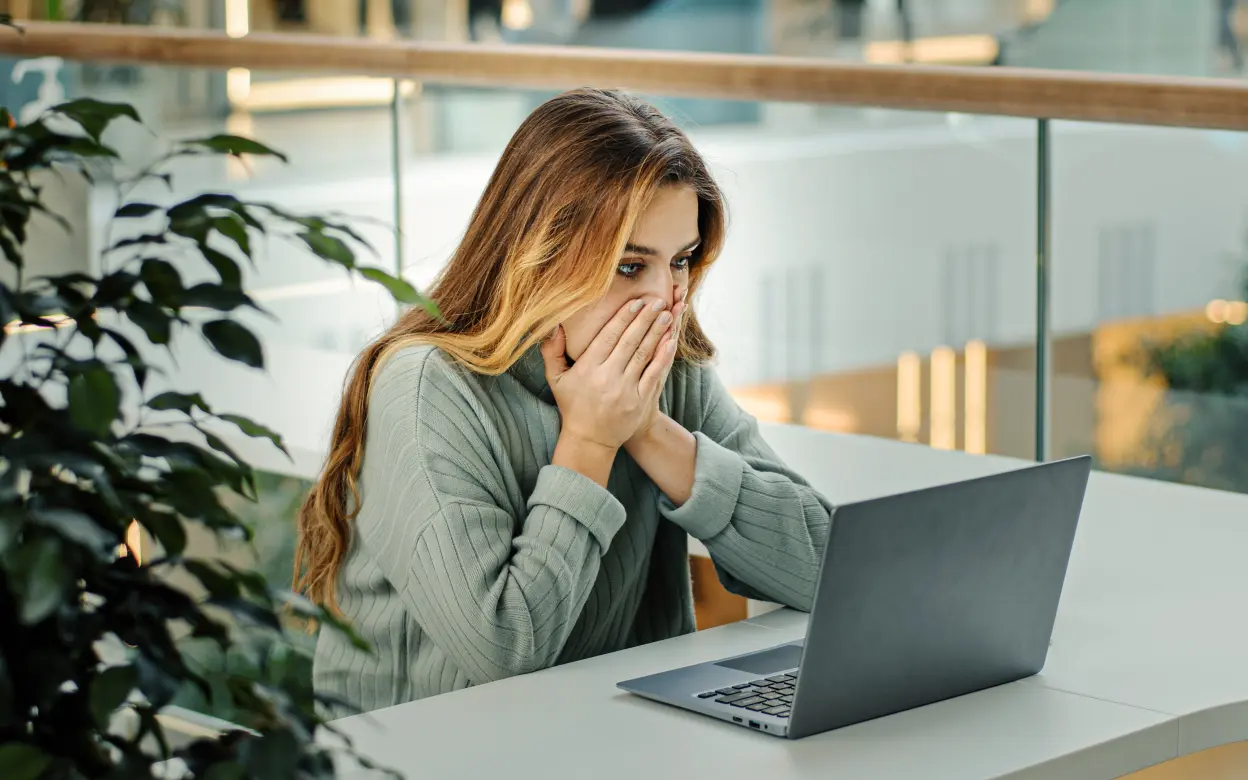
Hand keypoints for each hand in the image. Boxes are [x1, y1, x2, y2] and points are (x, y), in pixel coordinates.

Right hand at [542, 297, 677, 451]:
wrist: (590, 440)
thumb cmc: (573, 405)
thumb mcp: (556, 379)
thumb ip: (552, 351)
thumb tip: (553, 325)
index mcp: (588, 368)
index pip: (608, 337)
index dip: (623, 318)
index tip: (635, 302)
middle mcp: (607, 377)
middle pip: (629, 341)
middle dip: (644, 319)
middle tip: (657, 301)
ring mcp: (625, 390)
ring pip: (643, 354)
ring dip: (656, 333)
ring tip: (667, 315)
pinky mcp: (639, 401)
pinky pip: (654, 374)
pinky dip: (663, 357)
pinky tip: (670, 342)